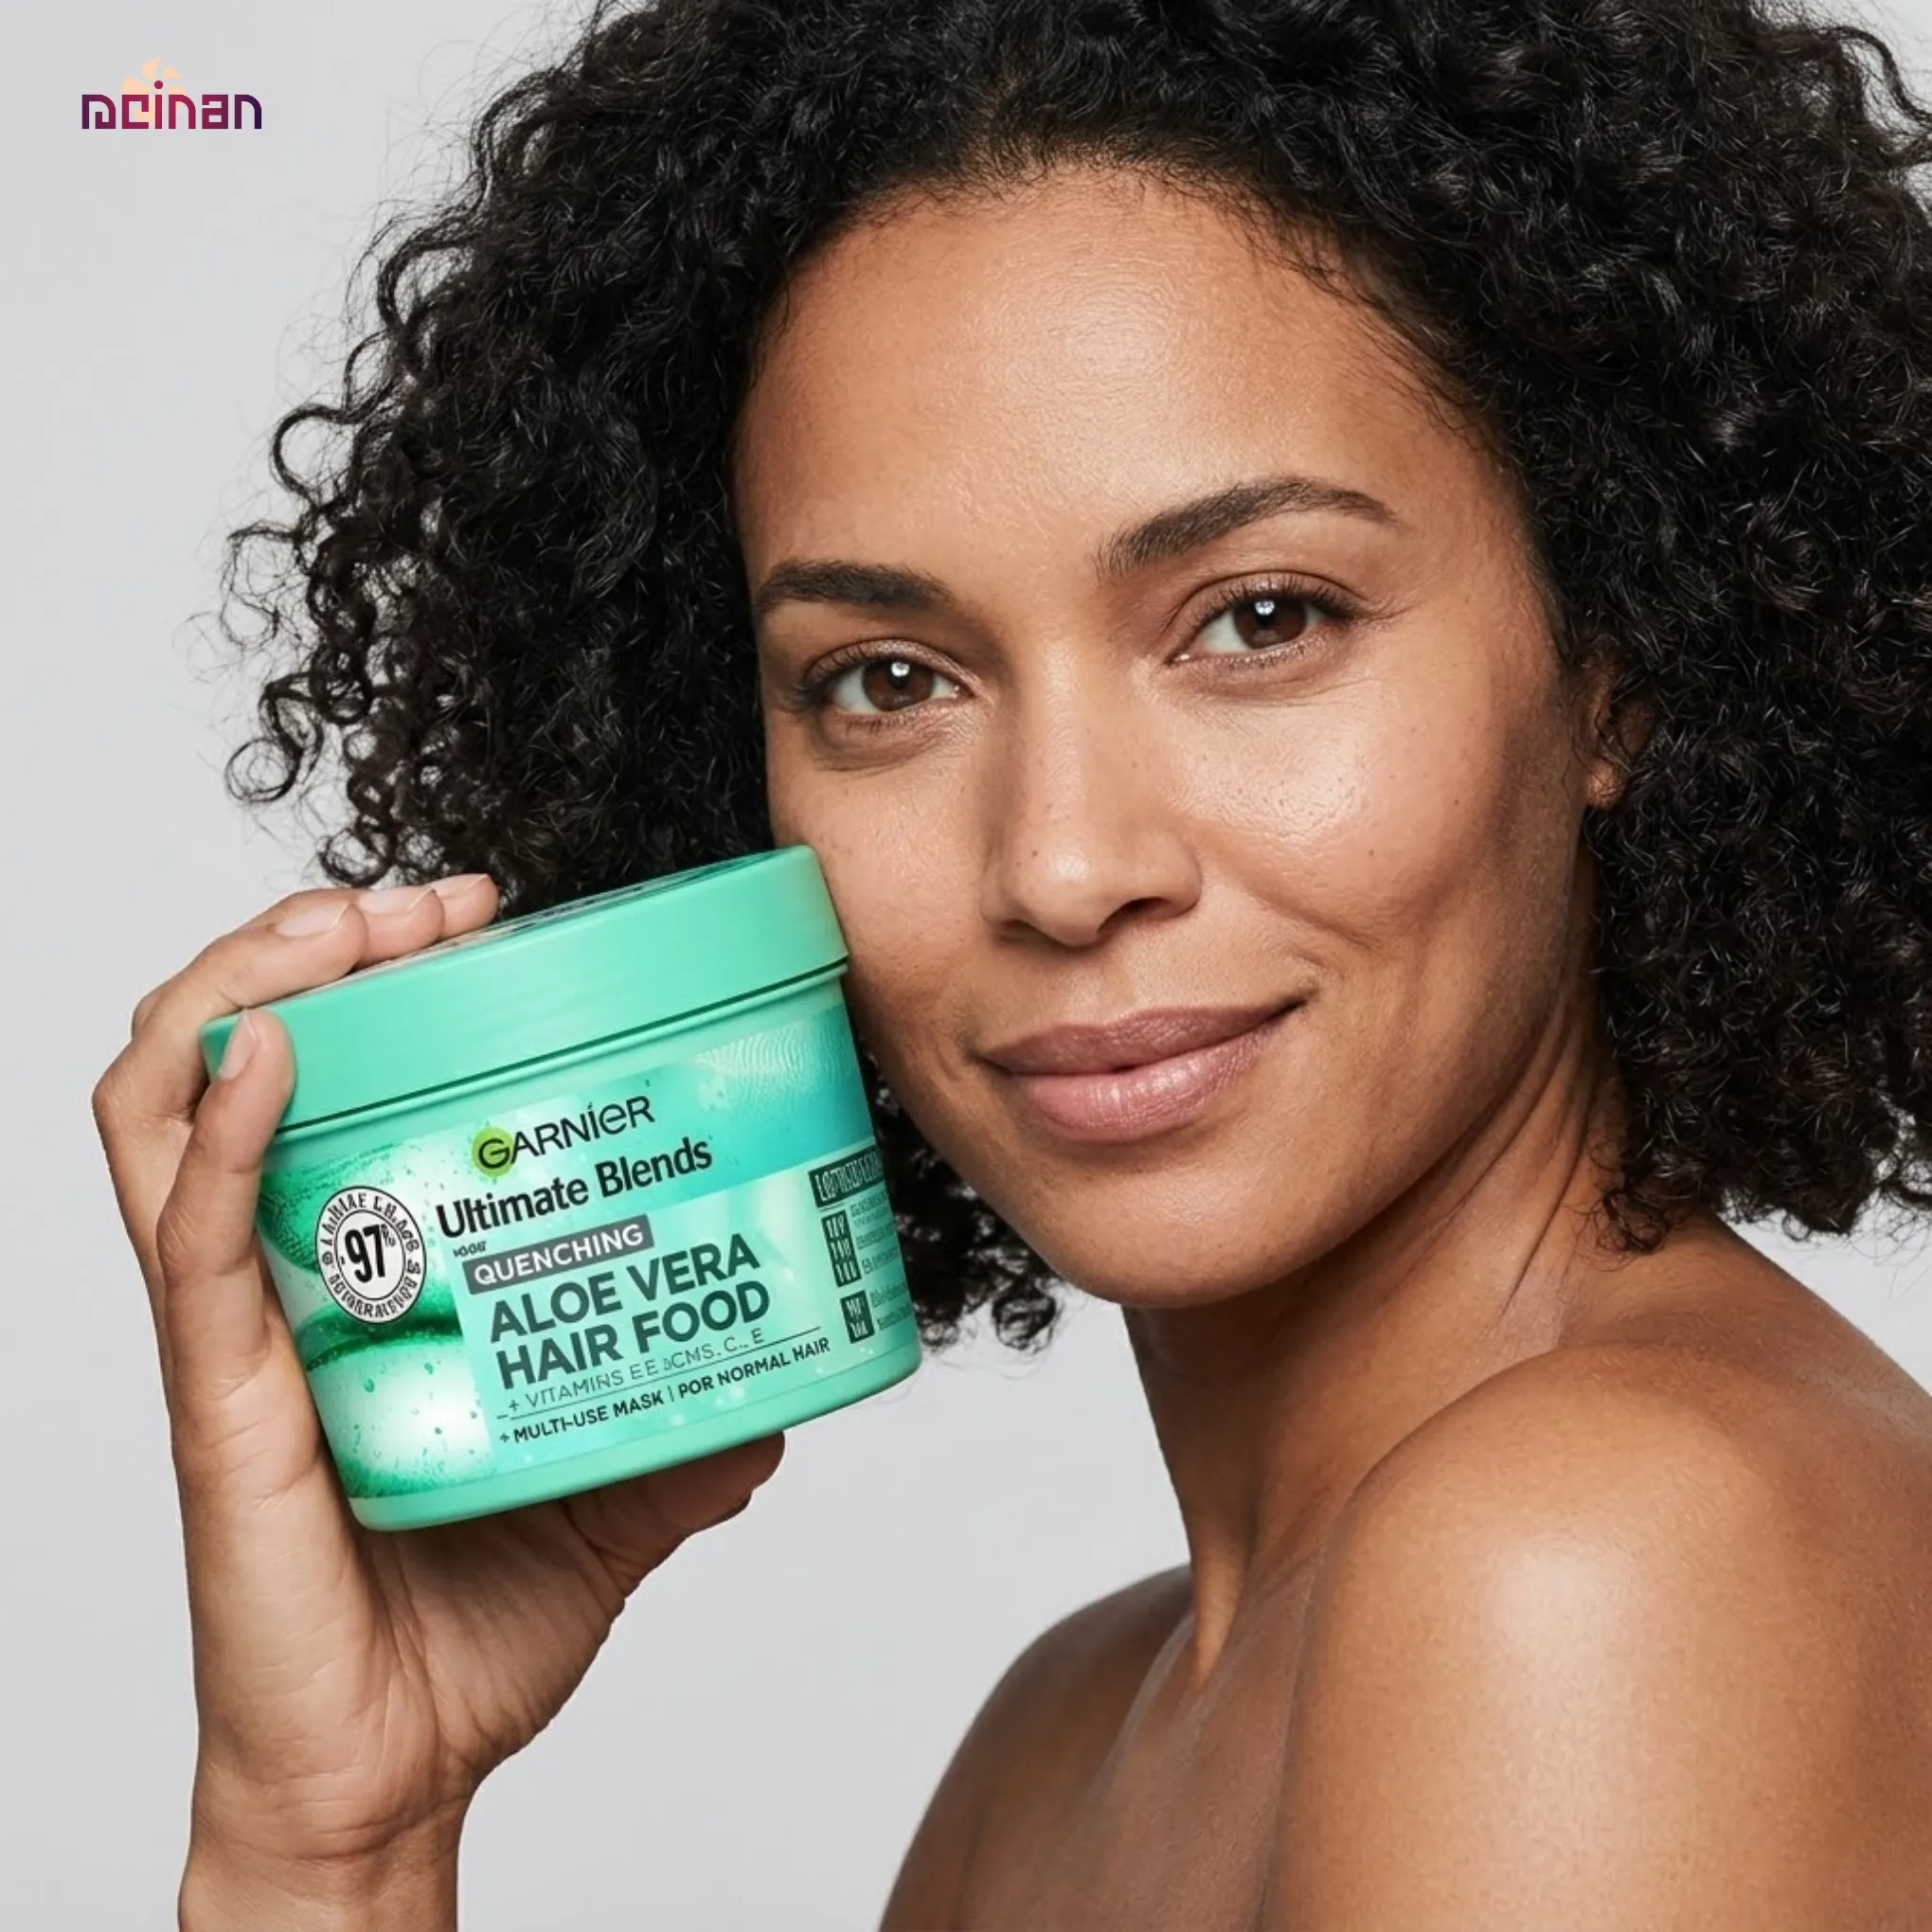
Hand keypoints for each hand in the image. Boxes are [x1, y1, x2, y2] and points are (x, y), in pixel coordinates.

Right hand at [93, 877, 784, 1929]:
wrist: (390, 1777)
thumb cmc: (464, 1631)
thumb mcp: (611, 1494)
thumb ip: (682, 1430)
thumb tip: (774, 1391)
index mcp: (360, 1282)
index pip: (332, 1086)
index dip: (381, 984)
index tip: (482, 924)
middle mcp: (281, 1283)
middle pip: (241, 1060)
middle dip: (315, 950)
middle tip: (427, 904)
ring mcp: (239, 1331)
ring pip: (171, 1110)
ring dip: (242, 990)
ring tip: (340, 928)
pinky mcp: (222, 1398)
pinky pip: (189, 1238)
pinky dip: (216, 1131)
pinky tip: (264, 1052)